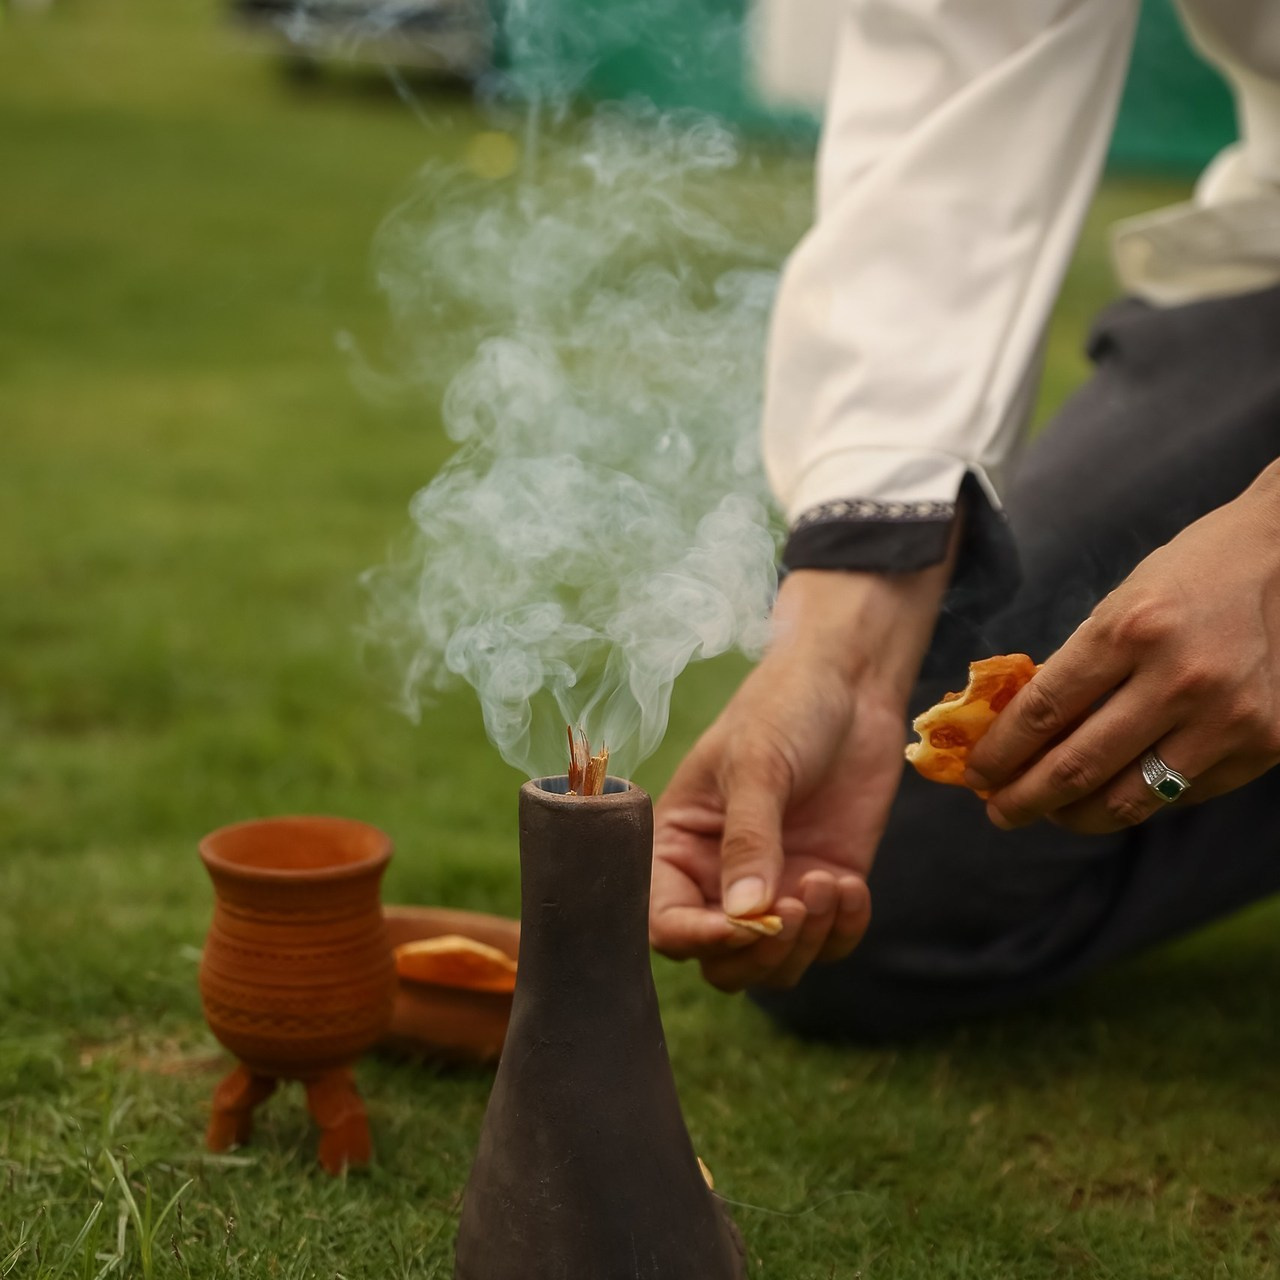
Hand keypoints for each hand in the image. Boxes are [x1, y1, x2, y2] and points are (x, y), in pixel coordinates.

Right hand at [650, 561, 951, 991]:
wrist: (850, 684)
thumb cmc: (784, 709)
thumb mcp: (756, 766)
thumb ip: (749, 841)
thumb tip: (744, 917)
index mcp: (678, 846)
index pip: (665, 922)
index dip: (696, 937)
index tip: (741, 925)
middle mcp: (719, 877)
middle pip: (722, 961)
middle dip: (759, 952)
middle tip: (795, 905)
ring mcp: (775, 887)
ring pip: (775, 964)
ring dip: (804, 943)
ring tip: (828, 883)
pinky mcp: (825, 886)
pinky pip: (829, 944)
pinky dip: (843, 930)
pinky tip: (852, 884)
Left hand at [967, 462, 1279, 832]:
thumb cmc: (1192, 573)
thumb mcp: (1120, 603)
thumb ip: (1076, 668)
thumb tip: (1018, 733)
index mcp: (1132, 631)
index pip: (1043, 712)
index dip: (999, 753)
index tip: (974, 774)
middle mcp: (1182, 679)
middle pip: (1079, 767)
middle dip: (1026, 798)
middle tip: (1000, 812)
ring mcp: (1230, 718)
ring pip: (1131, 799)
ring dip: (1077, 816)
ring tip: (1051, 814)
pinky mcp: (1267, 744)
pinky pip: (1184, 793)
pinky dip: (1140, 799)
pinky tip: (1114, 792)